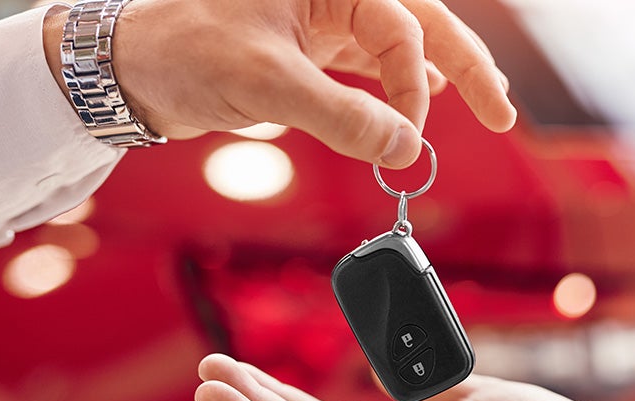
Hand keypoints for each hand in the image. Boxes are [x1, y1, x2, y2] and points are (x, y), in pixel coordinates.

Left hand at [44, 0, 516, 167]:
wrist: (131, 67)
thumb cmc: (185, 51)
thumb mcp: (268, 83)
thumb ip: (343, 117)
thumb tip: (407, 148)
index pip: (399, 31)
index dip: (411, 91)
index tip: (406, 143)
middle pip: (420, 24)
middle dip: (464, 67)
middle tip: (504, 111)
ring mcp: (322, 17)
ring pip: (398, 44)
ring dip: (438, 76)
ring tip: (482, 105)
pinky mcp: (308, 46)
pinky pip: (367, 63)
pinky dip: (396, 84)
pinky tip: (418, 101)